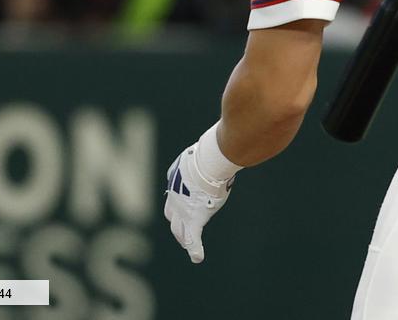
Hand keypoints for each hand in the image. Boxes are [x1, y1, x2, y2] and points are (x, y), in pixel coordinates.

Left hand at [164, 143, 234, 262]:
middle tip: (182, 230)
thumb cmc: (211, 151)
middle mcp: (174, 195)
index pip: (175, 194)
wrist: (209, 162)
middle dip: (176, 222)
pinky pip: (193, 239)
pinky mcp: (194, 219)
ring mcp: (182, 209)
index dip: (179, 200)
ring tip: (188, 245)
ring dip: (183, 236)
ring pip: (178, 229)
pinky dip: (194, 249)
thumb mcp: (208, 148)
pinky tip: (197, 257)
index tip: (185, 202)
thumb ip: (212, 149)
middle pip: (171, 214)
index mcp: (175, 178)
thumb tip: (226, 139)